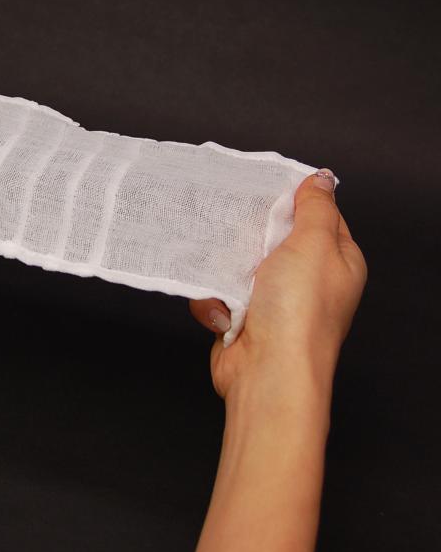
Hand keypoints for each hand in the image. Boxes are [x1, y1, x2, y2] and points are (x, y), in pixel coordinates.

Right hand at [189, 170, 366, 399]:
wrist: (266, 372)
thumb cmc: (298, 310)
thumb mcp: (314, 244)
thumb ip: (315, 207)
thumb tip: (321, 179)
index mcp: (337, 260)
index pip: (319, 215)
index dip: (294, 199)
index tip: (266, 184)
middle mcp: (308, 280)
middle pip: (272, 236)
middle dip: (250, 235)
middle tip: (238, 226)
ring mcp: (273, 300)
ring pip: (236, 263)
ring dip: (225, 274)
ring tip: (231, 286)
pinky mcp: (243, 317)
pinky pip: (217, 292)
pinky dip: (215, 302)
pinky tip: (224, 314)